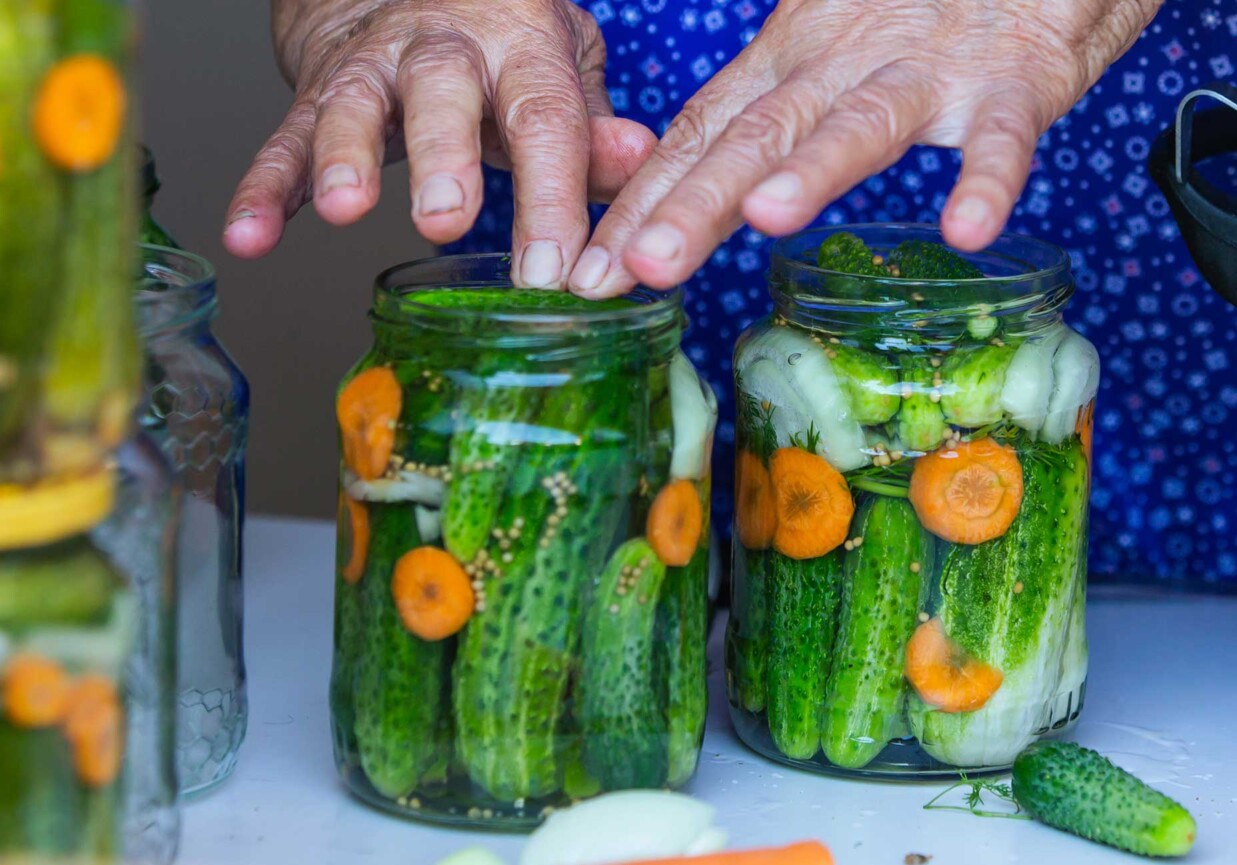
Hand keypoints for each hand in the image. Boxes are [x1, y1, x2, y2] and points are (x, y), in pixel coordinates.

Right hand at [224, 0, 655, 288]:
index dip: (550, 195)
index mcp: (520, 46)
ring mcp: (374, 67)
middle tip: (445, 217)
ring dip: (345, 158)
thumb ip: (593, 125)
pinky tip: (249, 235)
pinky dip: (264, 188)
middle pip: (443, 94)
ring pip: (355, 106)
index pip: (543, 119)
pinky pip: (285, 139)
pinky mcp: (317, 92)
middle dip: (443, 156)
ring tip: (345, 208)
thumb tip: (639, 164)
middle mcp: (444, 49)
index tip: (554, 269)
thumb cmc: (500, 43)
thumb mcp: (561, 69)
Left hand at [567, 0, 1162, 295]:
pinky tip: (965, 230)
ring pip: (859, 122)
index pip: (701, 134)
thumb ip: (772, 109)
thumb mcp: (825, 52)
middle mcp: (842, 62)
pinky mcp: (1014, 79)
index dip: (644, 202)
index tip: (595, 271)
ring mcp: (927, 68)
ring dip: (812, 170)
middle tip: (642, 265)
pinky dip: (986, 178)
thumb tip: (706, 181)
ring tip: (765, 219)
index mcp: (789, 60)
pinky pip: (1000, 133)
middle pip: (756, 135)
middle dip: (694, 202)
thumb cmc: (921, 9)